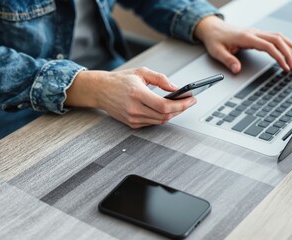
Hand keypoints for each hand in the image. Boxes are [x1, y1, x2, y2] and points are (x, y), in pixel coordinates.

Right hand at [65, 67, 196, 127]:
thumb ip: (161, 79)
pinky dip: (162, 117)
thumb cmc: (119, 80)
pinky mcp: (132, 124)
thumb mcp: (142, 72)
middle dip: (181, 109)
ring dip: (173, 114)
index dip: (181, 104)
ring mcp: (132, 118)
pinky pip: (152, 123)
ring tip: (180, 105)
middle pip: (165, 115)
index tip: (191, 99)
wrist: (100, 90)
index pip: (164, 105)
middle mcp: (134, 109)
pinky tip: (167, 110)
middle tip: (189, 101)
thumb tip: (176, 88)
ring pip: (160, 121)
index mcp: (137, 94)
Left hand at [194, 16, 291, 72]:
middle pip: (278, 40)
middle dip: (289, 54)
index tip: (285, 67)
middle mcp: (254, 33)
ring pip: (279, 37)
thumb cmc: (215, 40)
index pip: (268, 46)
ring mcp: (257, 32)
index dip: (279, 57)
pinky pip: (275, 37)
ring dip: (290, 47)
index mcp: (246, 37)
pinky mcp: (257, 34)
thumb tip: (237, 70)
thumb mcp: (217, 52)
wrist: (212, 29)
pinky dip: (285, 44)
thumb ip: (228, 60)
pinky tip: (290, 50)